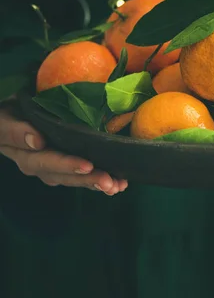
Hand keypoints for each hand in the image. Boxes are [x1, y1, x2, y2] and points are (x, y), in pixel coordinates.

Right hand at [0, 103, 127, 195]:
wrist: (8, 112)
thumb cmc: (6, 111)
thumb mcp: (4, 118)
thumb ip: (15, 130)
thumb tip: (36, 141)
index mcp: (24, 154)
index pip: (46, 161)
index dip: (67, 164)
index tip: (87, 164)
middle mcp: (39, 164)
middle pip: (64, 176)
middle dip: (88, 179)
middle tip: (110, 182)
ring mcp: (52, 165)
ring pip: (74, 178)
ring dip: (96, 182)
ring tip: (117, 186)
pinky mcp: (64, 162)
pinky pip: (80, 174)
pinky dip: (98, 178)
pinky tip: (119, 182)